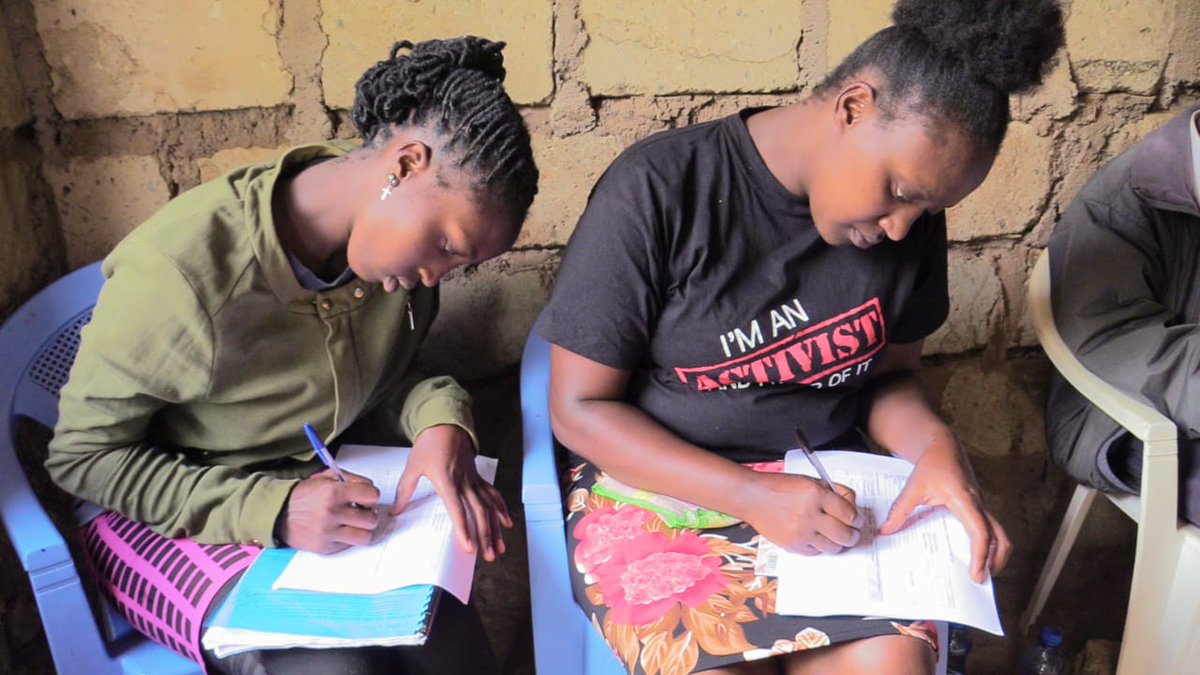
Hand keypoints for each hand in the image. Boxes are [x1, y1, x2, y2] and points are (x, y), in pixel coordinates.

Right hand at [278, 469, 381, 553]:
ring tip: (354, 524)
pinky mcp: (324, 547)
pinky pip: (349, 545)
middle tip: (362, 513)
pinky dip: (347, 538)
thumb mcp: (325, 478)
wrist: (279, 514)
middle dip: (369, 515)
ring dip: (362, 530)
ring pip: (364, 537)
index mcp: (333, 493)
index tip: (367, 498)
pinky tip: (339, 530)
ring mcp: (328, 533)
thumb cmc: (304, 496)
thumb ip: (351, 480)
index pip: (372, 496)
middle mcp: (331, 513)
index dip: (372, 496)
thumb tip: (370, 488)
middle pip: (371, 519)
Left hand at [392, 424, 512, 560]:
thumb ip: (405, 489)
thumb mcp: (413, 466)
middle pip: (479, 513)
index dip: (464, 529)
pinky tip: (507, 524)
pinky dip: (501, 510)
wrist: (447, 424)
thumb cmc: (429, 445)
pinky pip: (493, 495)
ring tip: (499, 548)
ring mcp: (474, 481)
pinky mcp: (478, 478)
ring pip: (489, 507)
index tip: (469, 548)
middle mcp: (464, 483)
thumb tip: (395, 511)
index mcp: (447, 481)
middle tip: (488, 556)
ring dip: (495, 529)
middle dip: (485, 536)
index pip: (457, 510)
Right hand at [742, 470, 861, 554]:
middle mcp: (809, 515)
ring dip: (840, 544)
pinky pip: (816, 552)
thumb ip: (834, 491)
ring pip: (833, 547)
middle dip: (853, 535)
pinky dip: (821, 547)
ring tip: (838, 537)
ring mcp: (801, 533)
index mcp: (816, 494)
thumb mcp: (810, 480)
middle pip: (845, 534)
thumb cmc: (780, 487)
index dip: (858, 519)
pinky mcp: (792, 545)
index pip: (849, 513)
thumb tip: (852, 506)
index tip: (858, 520)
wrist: (752, 497)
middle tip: (853, 533)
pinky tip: (819, 538)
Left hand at [879, 443, 1011, 583]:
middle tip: (981, 580)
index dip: (981, 555)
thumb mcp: (913, 486)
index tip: (977, 574)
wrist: (945, 446)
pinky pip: (991, 529)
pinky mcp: (979, 508)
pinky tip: (975, 555)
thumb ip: (900, 509)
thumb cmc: (932, 464)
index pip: (981, 532)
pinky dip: (990, 545)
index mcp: (966, 501)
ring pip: (1001, 534)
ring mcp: (982, 507)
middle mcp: (979, 506)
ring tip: (982, 572)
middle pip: (1001, 537)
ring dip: (997, 554)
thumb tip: (886, 531)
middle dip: (996, 560)